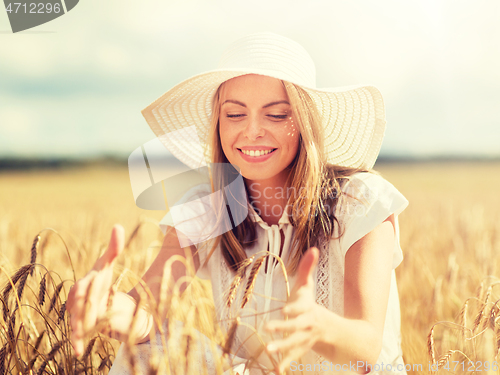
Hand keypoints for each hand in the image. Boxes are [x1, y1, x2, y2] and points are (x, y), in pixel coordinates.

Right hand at [66, 224, 124, 355]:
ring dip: (78, 329)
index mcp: (88, 282)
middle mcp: (81, 298)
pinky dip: (77, 341)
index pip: (85, 285)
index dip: (82, 290)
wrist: (99, 298)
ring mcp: (81, 311)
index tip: (80, 293)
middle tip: (85, 318)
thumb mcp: (108, 263)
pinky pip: (78, 333)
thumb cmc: (102, 279)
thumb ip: (114, 246)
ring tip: (79, 339)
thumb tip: (117, 226)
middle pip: (80, 305)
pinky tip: (78, 352)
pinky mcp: (83, 325)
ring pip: (78, 320)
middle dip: (82, 310)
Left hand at [265, 247, 322, 373]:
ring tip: (268, 350)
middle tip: (267, 328)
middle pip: (295, 327)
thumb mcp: (308, 287)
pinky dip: (285, 364)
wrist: (327, 328)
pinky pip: (293, 357)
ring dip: (281, 348)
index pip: (300, 308)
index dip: (293, 309)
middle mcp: (306, 324)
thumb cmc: (309, 303)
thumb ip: (308, 268)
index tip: (283, 310)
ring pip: (293, 344)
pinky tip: (276, 372)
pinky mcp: (300, 348)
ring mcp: (304, 338)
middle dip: (283, 328)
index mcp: (307, 308)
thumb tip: (314, 248)